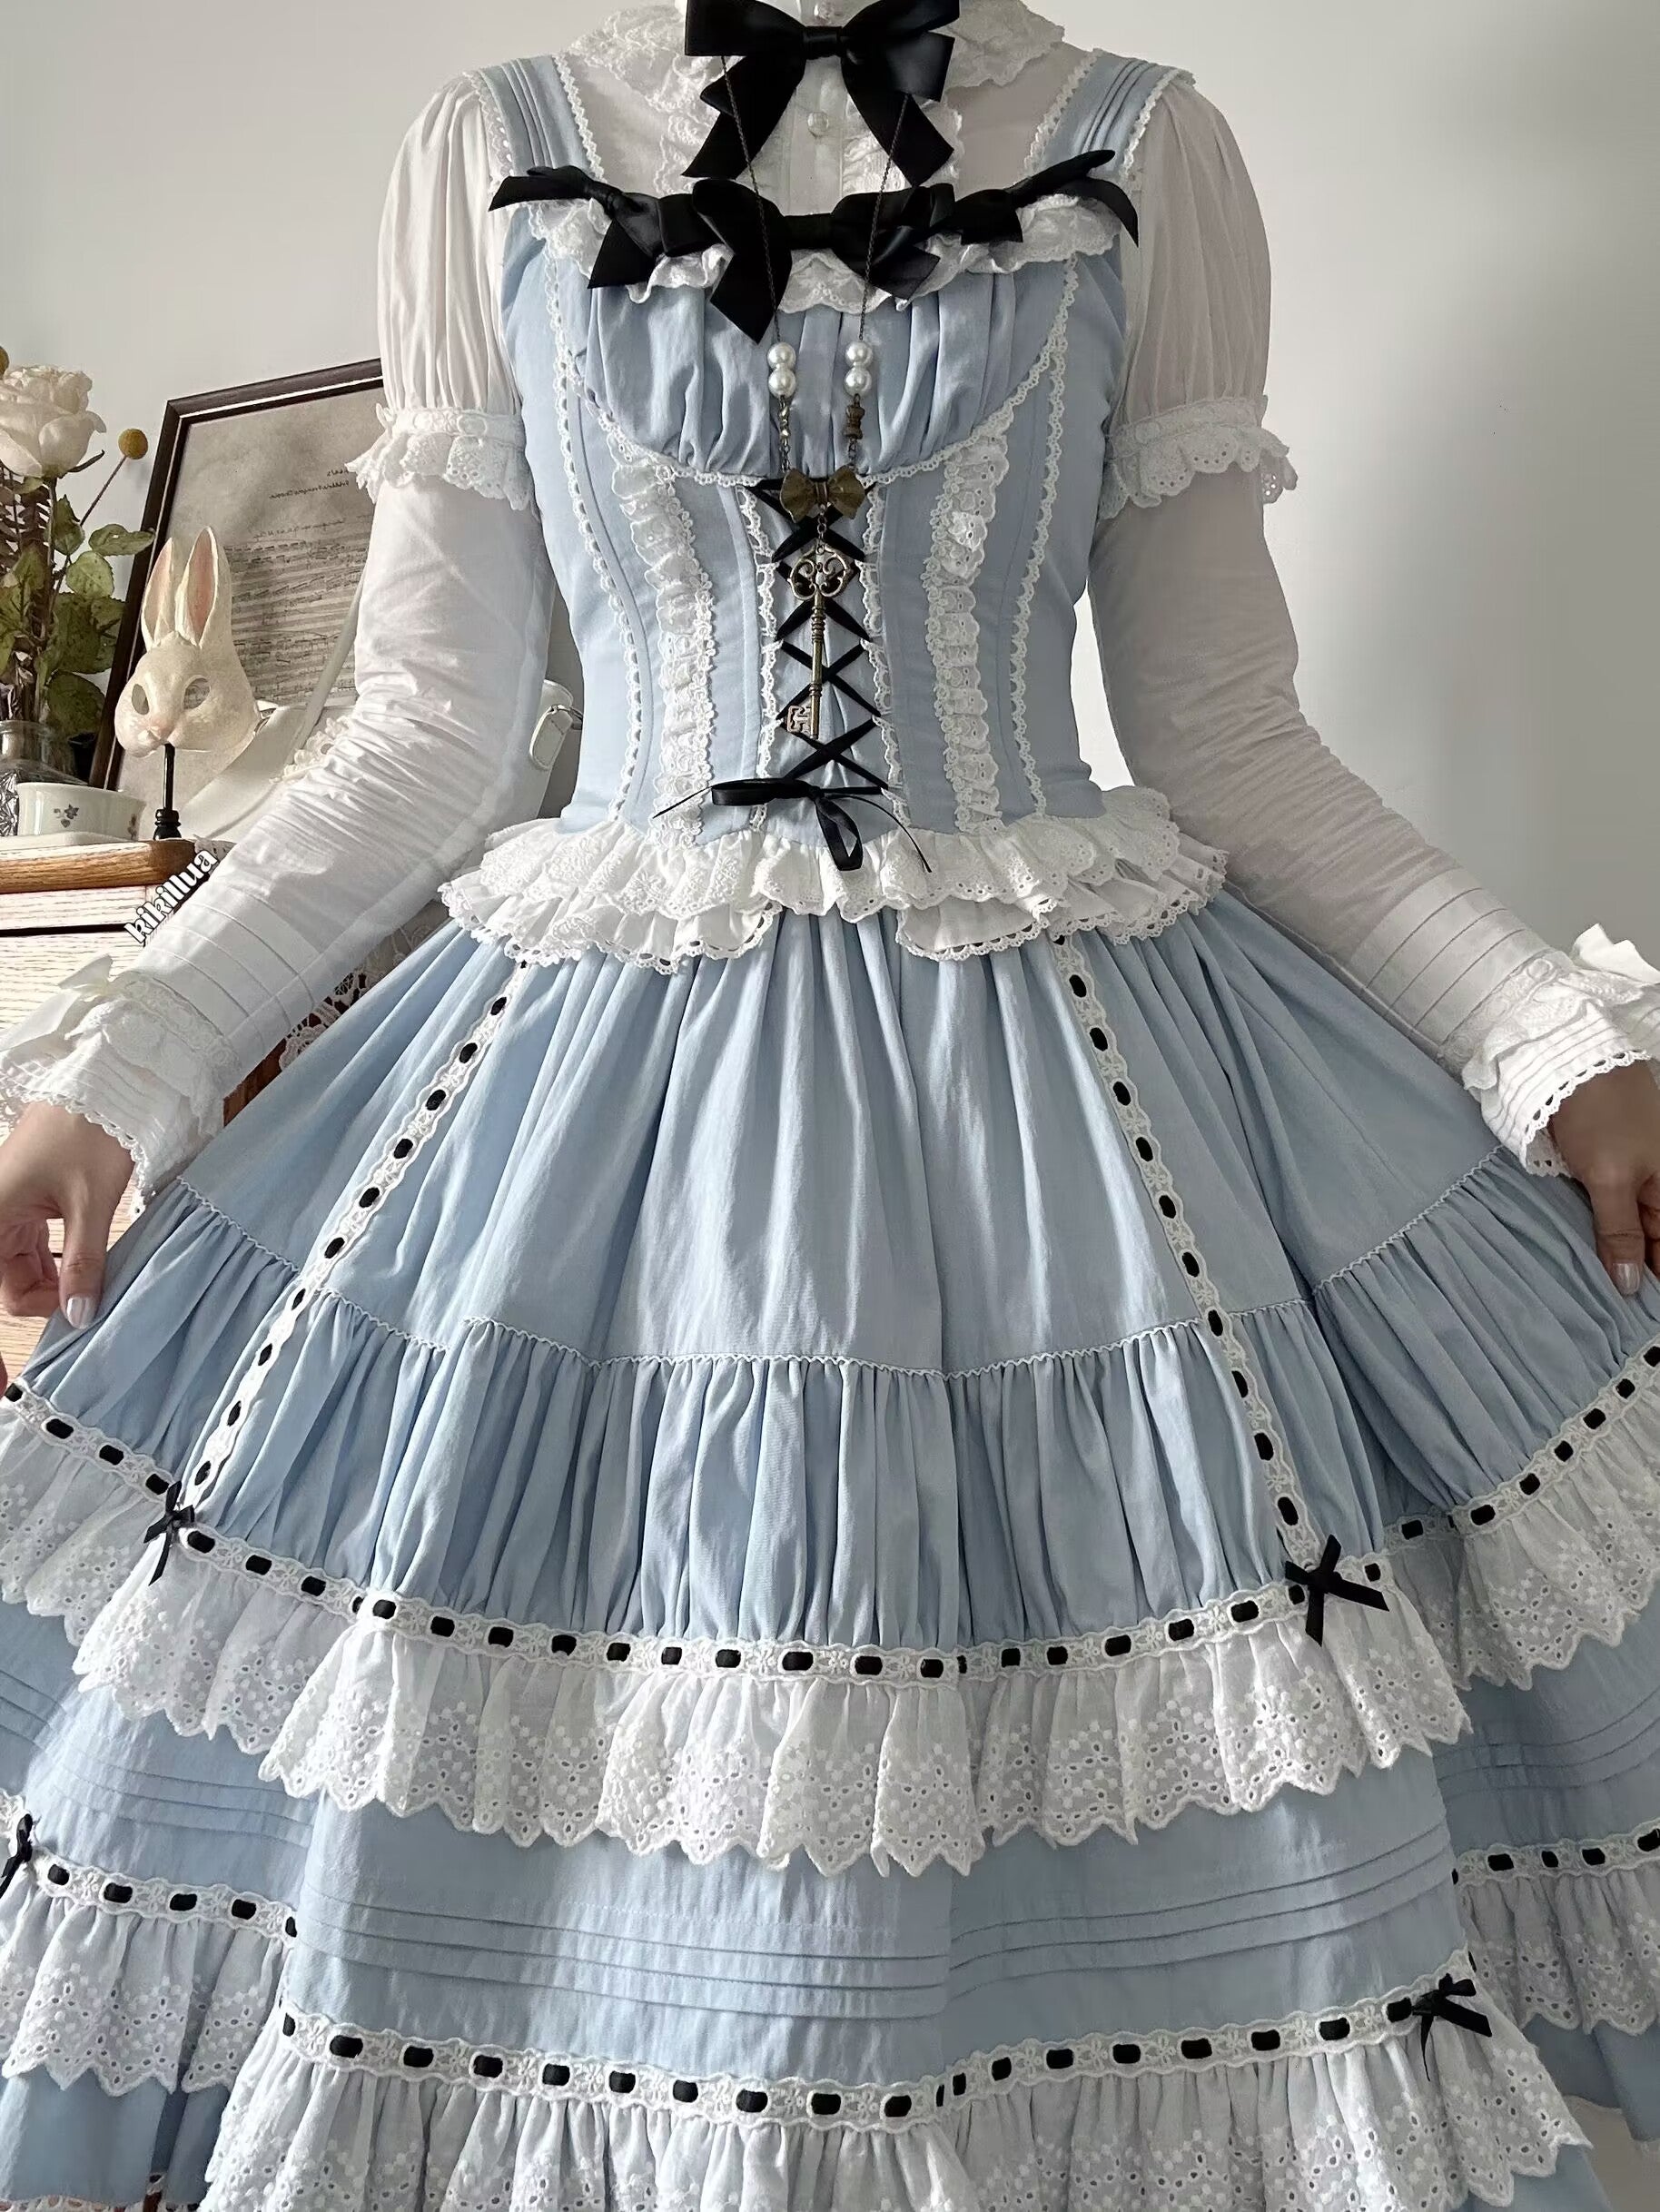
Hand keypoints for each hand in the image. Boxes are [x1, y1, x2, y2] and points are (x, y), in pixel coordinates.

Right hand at [0, 1102, 133, 1386]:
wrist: (106, 1082)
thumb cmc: (91, 1130)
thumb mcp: (91, 1203)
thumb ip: (83, 1262)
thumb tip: (78, 1316)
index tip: (0, 1384)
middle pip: (10, 1286)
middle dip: (43, 1304)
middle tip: (83, 1318)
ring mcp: (8, 1210)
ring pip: (23, 1271)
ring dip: (54, 1286)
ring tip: (94, 1291)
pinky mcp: (30, 1205)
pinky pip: (35, 1251)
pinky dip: (59, 1266)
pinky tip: (86, 1272)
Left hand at [1548, 1062, 1659, 1294]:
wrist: (1571, 1060)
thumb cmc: (1600, 1114)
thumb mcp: (1611, 1178)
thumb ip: (1620, 1231)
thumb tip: (1632, 1284)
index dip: (1654, 1282)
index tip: (1636, 1317)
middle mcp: (1659, 1186)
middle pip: (1653, 1242)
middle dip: (1635, 1273)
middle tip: (1611, 1318)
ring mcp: (1633, 1177)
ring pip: (1629, 1229)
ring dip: (1616, 1256)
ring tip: (1596, 1298)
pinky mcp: (1605, 1168)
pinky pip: (1609, 1212)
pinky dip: (1601, 1233)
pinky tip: (1586, 1255)